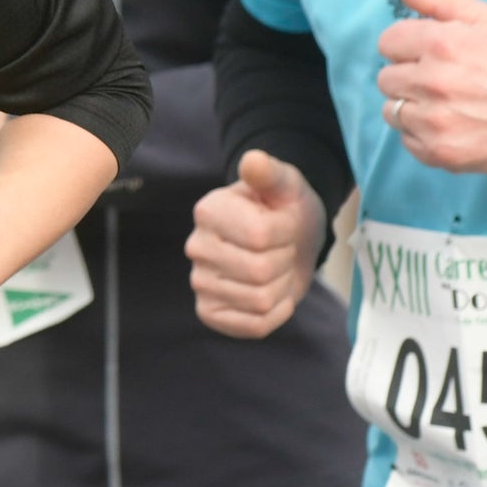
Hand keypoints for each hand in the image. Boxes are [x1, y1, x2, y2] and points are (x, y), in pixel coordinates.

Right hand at [186, 150, 324, 337]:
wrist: (288, 240)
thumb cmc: (286, 210)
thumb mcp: (286, 185)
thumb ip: (270, 173)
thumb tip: (253, 161)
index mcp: (209, 211)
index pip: (260, 234)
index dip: (287, 232)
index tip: (286, 223)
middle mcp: (197, 247)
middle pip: (260, 271)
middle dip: (285, 261)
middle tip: (283, 249)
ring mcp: (200, 283)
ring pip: (261, 301)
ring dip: (282, 287)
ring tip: (277, 268)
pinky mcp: (210, 313)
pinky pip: (255, 326)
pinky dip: (276, 313)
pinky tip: (274, 293)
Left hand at [377, 0, 486, 172]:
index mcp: (441, 44)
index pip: (388, 42)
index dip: (407, 45)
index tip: (429, 52)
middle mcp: (432, 83)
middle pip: (386, 78)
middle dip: (409, 74)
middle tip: (442, 78)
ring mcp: (434, 122)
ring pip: (391, 110)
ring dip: (411, 106)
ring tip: (445, 103)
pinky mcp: (439, 153)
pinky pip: (406, 140)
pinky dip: (421, 133)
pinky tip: (449, 124)